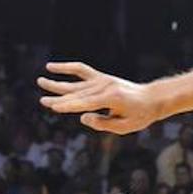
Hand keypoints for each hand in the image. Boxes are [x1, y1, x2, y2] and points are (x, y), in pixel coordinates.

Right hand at [37, 62, 159, 132]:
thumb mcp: (125, 126)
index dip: (70, 106)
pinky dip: (67, 68)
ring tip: (40, 81)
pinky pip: (81, 70)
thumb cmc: (140, 115)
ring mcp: (103, 81)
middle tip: (43, 102)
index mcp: (112, 98)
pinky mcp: (102, 78)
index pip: (86, 103)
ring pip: (76, 83)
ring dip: (57, 84)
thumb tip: (82, 117)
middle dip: (59, 98)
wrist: (152, 98)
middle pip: (78, 93)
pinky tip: (52, 66)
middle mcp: (106, 87)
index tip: (54, 107)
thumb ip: (103, 124)